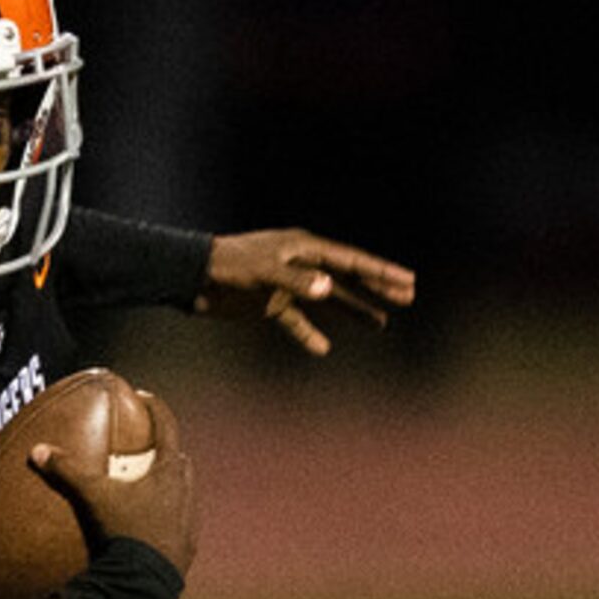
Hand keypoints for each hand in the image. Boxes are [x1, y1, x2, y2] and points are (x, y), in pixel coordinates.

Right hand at [28, 385, 196, 579]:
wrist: (146, 580)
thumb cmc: (126, 530)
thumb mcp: (93, 496)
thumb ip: (67, 471)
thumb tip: (37, 451)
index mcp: (169, 471)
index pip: (167, 427)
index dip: (155, 409)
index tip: (144, 398)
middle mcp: (186, 490)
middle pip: (178, 460)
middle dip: (164, 452)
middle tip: (145, 450)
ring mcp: (189, 520)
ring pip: (182, 493)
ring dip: (166, 487)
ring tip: (144, 490)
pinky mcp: (186, 547)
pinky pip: (177, 525)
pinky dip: (163, 519)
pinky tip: (146, 529)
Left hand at [194, 228, 416, 356]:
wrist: (190, 278)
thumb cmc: (227, 267)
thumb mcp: (263, 273)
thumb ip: (296, 281)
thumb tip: (330, 289)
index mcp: (304, 249)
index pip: (351, 261)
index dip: (380, 271)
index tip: (407, 280)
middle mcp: (300, 265)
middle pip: (347, 277)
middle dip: (377, 288)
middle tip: (408, 296)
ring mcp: (286, 286)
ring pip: (328, 300)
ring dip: (353, 311)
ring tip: (381, 324)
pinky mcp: (269, 305)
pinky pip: (296, 322)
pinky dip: (309, 334)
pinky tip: (323, 349)